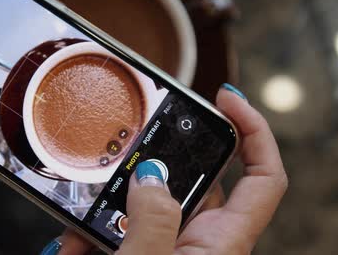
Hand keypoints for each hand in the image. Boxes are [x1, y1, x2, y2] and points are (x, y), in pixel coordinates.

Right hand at [44, 85, 287, 254]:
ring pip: (147, 210)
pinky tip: (73, 247)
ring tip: (80, 222)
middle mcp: (203, 244)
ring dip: (112, 211)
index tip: (226, 98)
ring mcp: (173, 252)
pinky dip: (97, 237)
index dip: (256, 131)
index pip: (264, 177)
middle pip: (193, 184)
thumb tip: (154, 176)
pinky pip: (124, 236)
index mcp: (223, 243)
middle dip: (151, 173)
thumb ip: (154, 221)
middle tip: (120, 167)